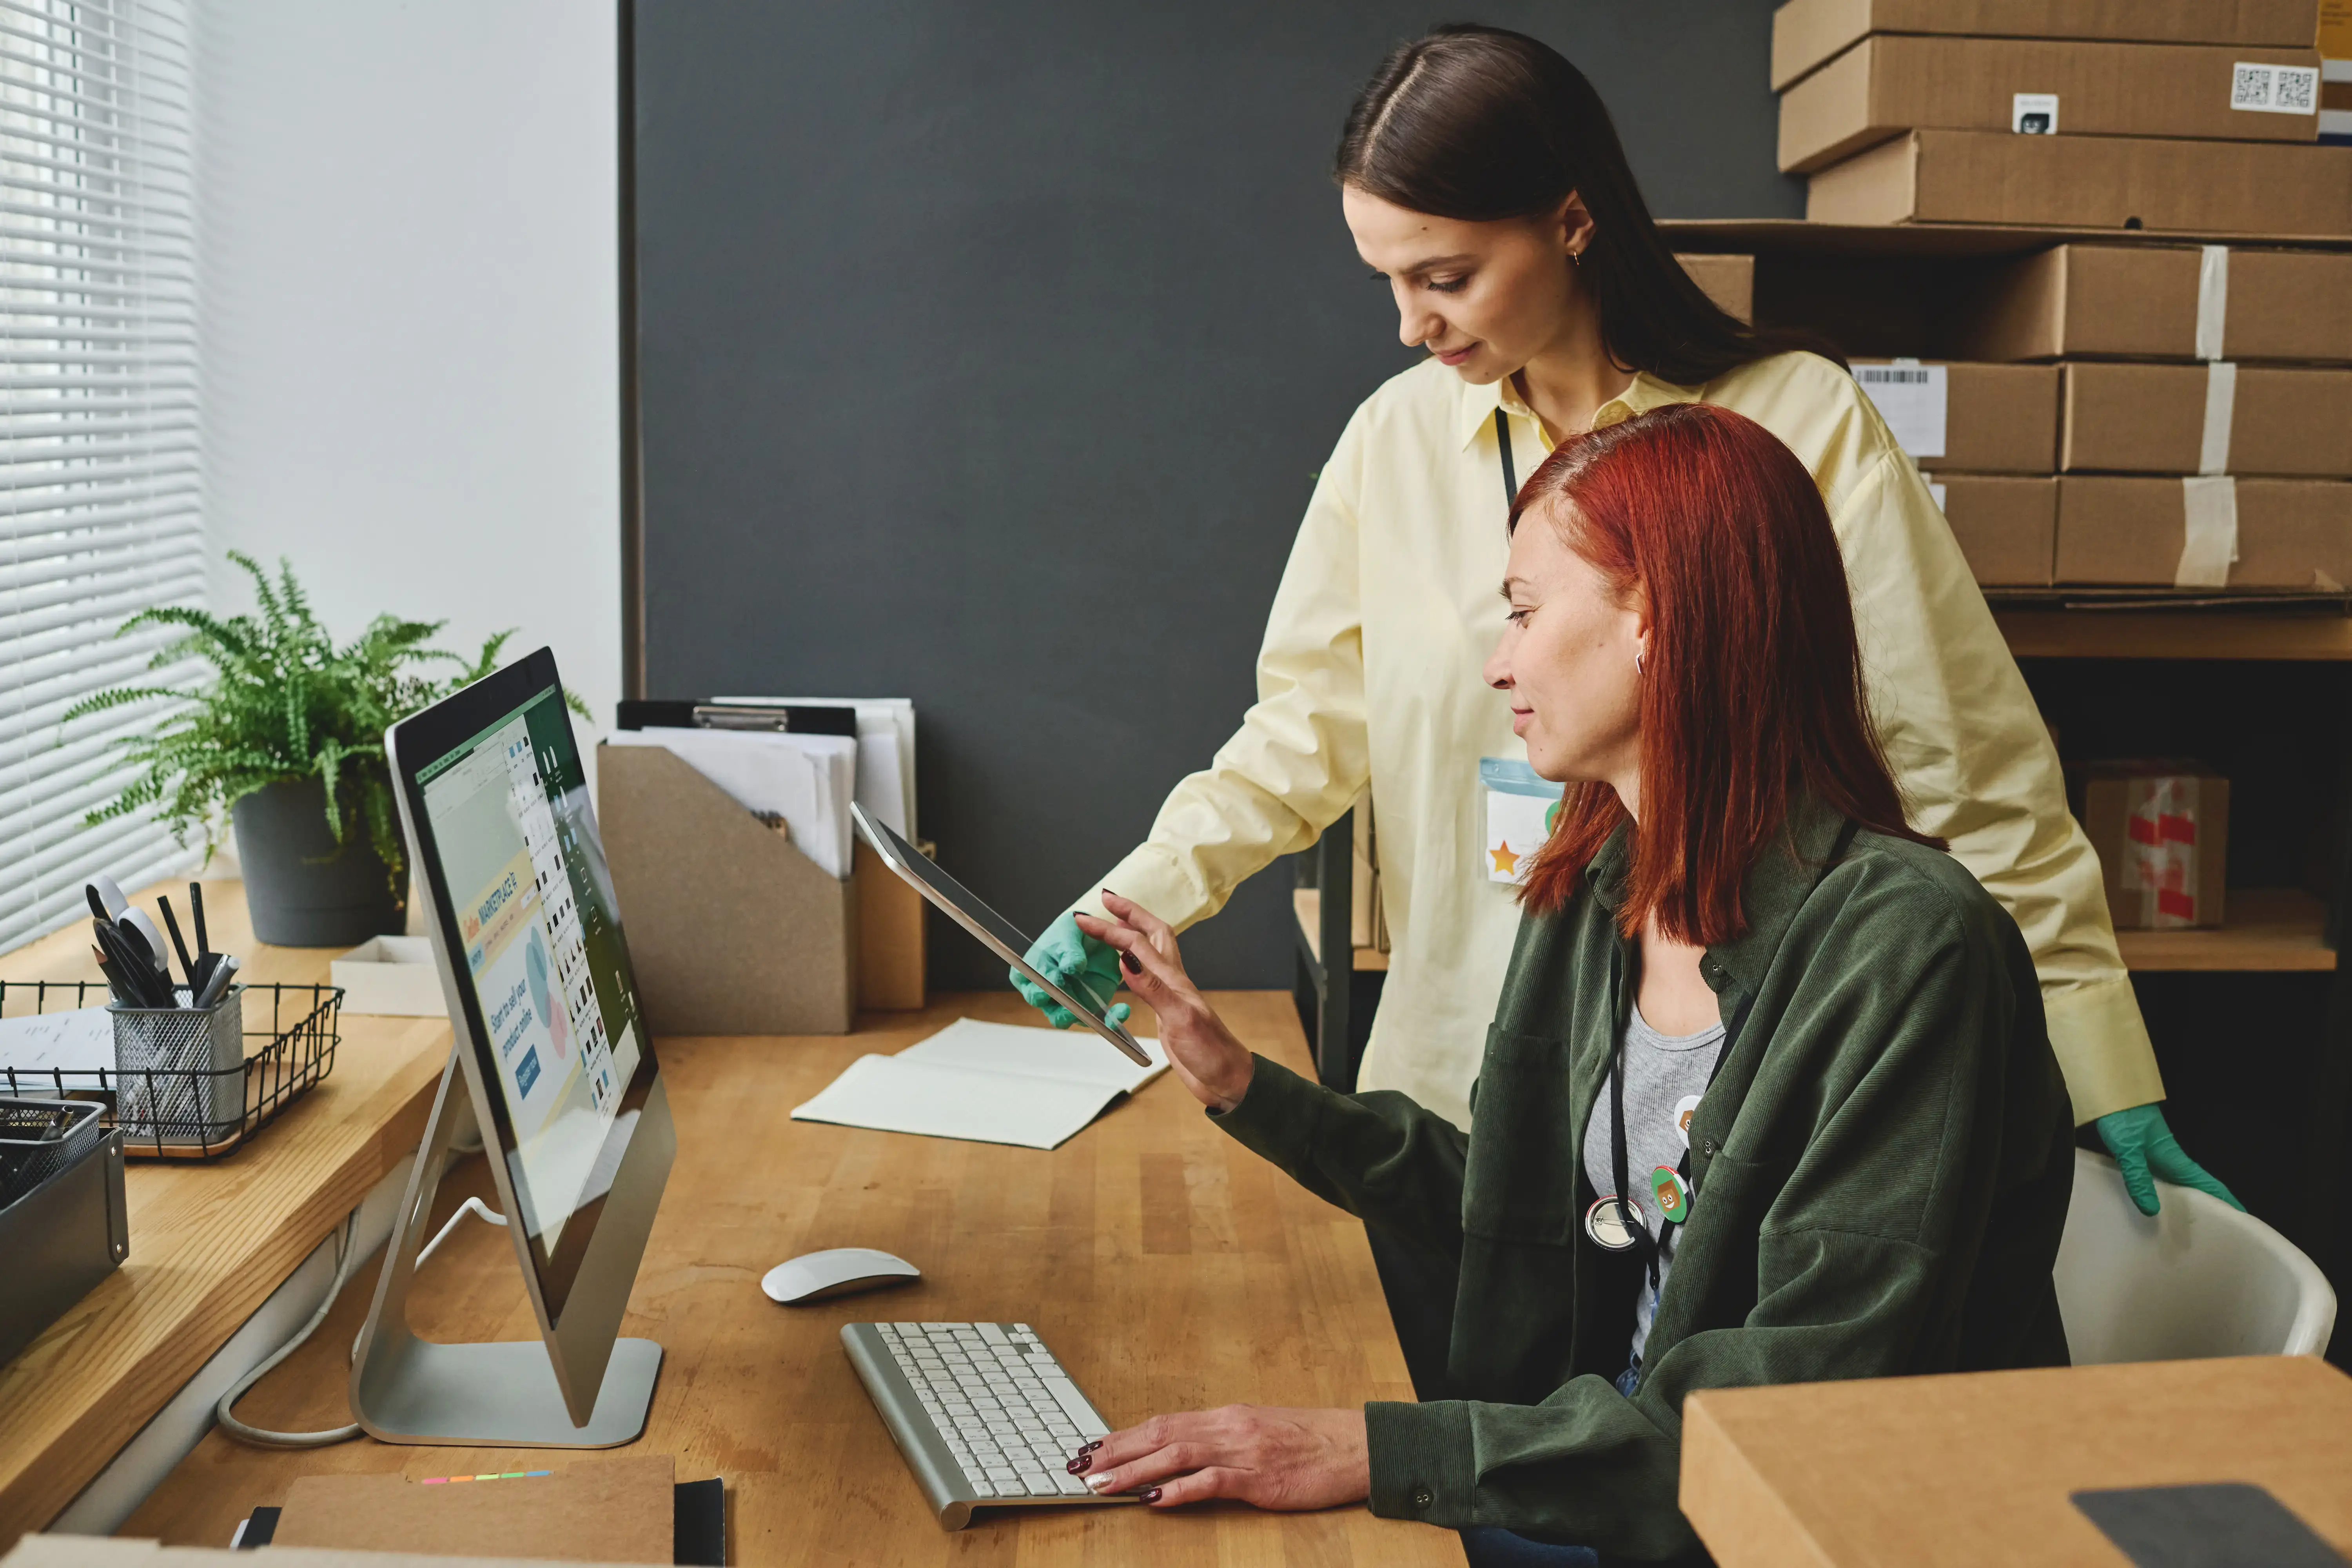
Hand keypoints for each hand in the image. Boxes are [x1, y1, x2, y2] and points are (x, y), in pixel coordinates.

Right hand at [1010, 911, 1128, 1028]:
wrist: (1095, 933)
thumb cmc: (1072, 932)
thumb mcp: (1069, 931)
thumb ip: (1069, 949)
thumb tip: (1071, 967)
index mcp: (1036, 970)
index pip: (1028, 985)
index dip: (1038, 989)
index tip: (1053, 982)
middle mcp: (1051, 990)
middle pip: (1049, 1009)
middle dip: (1059, 1011)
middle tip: (1070, 1006)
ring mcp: (1071, 999)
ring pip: (1073, 1018)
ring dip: (1082, 1017)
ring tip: (1092, 1013)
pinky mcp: (1092, 1004)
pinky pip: (1101, 1018)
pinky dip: (1112, 1017)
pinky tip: (1123, 1009)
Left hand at [1066, 1404, 1368, 1510]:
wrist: (1357, 1446)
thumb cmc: (1310, 1442)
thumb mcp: (1259, 1433)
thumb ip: (1221, 1441)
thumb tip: (1180, 1452)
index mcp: (1227, 1416)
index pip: (1163, 1421)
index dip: (1123, 1435)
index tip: (1091, 1446)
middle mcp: (1230, 1427)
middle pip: (1161, 1433)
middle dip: (1116, 1450)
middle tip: (1080, 1465)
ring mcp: (1245, 1452)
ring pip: (1177, 1455)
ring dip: (1135, 1471)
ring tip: (1103, 1483)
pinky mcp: (1262, 1479)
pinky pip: (1213, 1482)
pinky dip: (1180, 1490)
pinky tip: (1156, 1499)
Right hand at [1075, 892, 1253, 1110]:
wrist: (1226, 1078)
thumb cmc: (1211, 1051)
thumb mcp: (1180, 1018)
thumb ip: (1153, 988)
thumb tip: (1126, 957)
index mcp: (1173, 978)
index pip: (1135, 944)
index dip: (1108, 929)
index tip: (1084, 919)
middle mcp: (1171, 981)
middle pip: (1151, 934)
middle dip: (1128, 913)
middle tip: (1106, 900)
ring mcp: (1168, 994)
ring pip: (1149, 952)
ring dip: (1131, 933)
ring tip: (1112, 923)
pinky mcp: (1165, 1011)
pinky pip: (1144, 977)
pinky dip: (1131, 963)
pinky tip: (1123, 967)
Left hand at [2095, 1102, 2242, 1216]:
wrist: (2110, 1093)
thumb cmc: (2122, 1118)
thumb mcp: (2129, 1150)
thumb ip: (2138, 1179)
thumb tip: (2152, 1211)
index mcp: (2176, 1161)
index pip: (2209, 1184)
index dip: (2227, 1201)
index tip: (2243, 1219)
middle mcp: (2172, 1161)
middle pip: (2198, 1187)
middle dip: (2210, 1207)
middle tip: (2216, 1232)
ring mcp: (2159, 1156)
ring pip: (2180, 1184)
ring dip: (2188, 1202)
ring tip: (2188, 1225)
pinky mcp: (2144, 1153)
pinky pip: (2161, 1179)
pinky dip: (2164, 1193)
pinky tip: (2157, 1204)